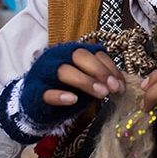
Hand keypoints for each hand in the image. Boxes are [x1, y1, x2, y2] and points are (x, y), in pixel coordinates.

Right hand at [0, 41, 124, 143]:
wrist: (35, 105)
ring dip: (85, 81)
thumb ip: (101, 80)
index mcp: (73, 52)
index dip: (110, 67)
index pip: (95, 52)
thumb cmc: (66, 90)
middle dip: (99, 71)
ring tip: (101, 95)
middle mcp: (58, 57)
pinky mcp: (35, 91)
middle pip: (80, 56)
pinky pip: (47, 92)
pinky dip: (60, 95)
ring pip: (64, 71)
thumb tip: (121, 85)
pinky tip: (72, 99)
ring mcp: (44, 73)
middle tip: (112, 89)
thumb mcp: (86, 82)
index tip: (121, 85)